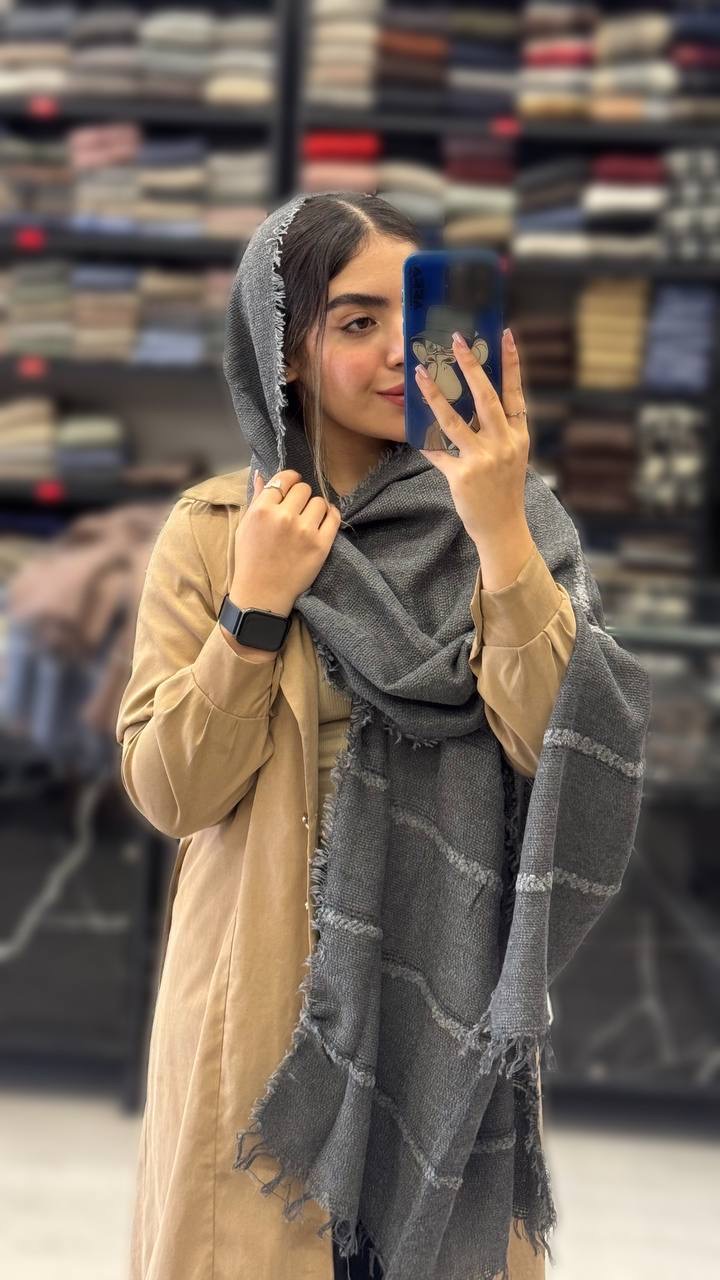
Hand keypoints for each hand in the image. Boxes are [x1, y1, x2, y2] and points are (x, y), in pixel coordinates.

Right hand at [230, 469, 341, 616]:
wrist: (262, 594)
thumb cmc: (250, 560)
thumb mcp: (246, 526)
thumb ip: (256, 498)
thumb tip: (261, 474)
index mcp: (262, 510)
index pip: (284, 479)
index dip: (289, 480)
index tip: (292, 487)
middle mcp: (284, 517)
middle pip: (303, 488)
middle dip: (300, 496)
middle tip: (297, 509)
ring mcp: (305, 531)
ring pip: (319, 501)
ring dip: (315, 507)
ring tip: (308, 519)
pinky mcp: (321, 545)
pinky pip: (334, 517)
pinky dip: (330, 515)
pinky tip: (323, 520)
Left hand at [415, 328, 530, 553]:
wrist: (502, 527)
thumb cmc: (503, 489)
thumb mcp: (511, 455)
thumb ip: (498, 429)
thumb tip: (475, 399)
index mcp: (518, 435)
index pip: (515, 392)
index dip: (511, 363)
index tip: (505, 335)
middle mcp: (503, 444)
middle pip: (485, 397)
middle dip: (471, 366)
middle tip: (457, 341)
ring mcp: (483, 460)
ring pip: (454, 420)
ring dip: (435, 394)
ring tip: (420, 373)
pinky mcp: (463, 476)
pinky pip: (438, 452)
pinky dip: (425, 441)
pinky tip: (412, 428)